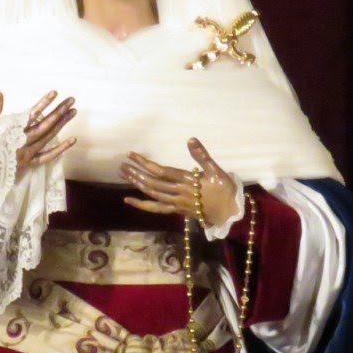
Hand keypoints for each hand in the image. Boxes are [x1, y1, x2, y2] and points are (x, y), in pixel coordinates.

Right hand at [0, 89, 76, 181]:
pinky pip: (47, 156)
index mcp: (12, 131)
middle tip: (71, 100)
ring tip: (73, 111)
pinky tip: (72, 139)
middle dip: (59, 111)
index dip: (43, 103)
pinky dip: (60, 149)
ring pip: (48, 137)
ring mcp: (27, 154)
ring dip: (61, 124)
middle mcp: (22, 142)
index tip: (55, 93)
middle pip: (44, 125)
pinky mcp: (29, 164)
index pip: (31, 114)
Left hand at [119, 138, 238, 228]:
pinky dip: (141, 204)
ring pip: (152, 194)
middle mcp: (178, 193)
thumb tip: (190, 139)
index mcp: (187, 181)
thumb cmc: (224, 190)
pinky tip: (129, 200)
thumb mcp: (216, 171)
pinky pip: (156, 208)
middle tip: (122, 165)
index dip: (145, 163)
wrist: (229, 214)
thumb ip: (202, 156)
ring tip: (124, 175)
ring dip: (137, 184)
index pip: (161, 171)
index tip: (132, 155)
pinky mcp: (176, 210)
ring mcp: (175, 203)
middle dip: (136, 173)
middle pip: (152, 183)